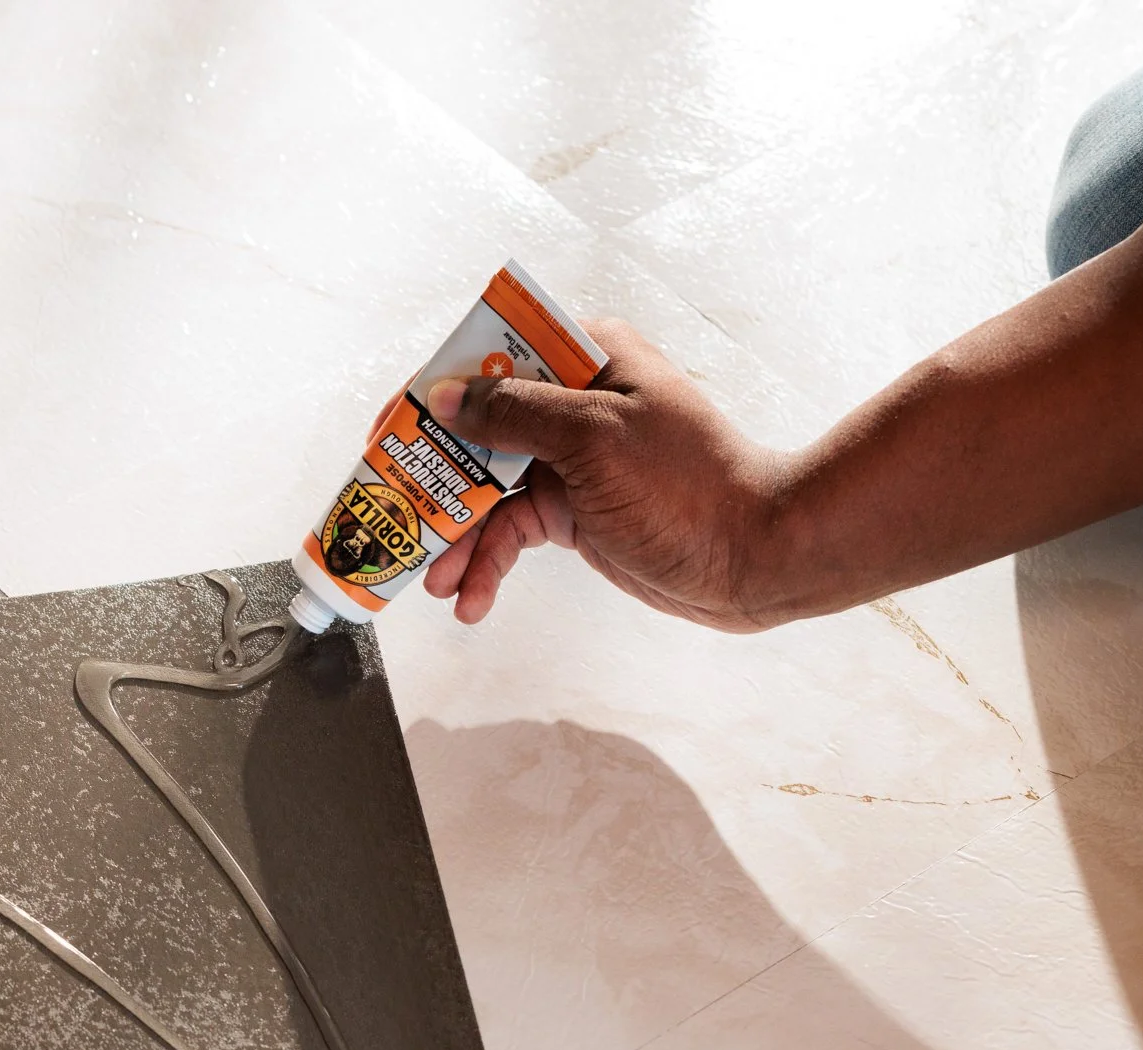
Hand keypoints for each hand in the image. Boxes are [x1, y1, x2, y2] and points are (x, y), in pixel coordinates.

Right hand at [417, 319, 790, 631]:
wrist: (754, 558)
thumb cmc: (690, 485)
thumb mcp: (593, 437)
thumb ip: (514, 414)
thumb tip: (446, 398)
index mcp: (584, 358)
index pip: (487, 357)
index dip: (431, 393)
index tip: (389, 435)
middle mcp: (572, 401)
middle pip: (475, 431)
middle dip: (434, 482)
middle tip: (392, 515)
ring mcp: (569, 458)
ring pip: (486, 491)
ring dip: (457, 537)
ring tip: (435, 580)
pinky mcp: (572, 509)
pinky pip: (510, 532)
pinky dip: (487, 564)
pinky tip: (471, 599)